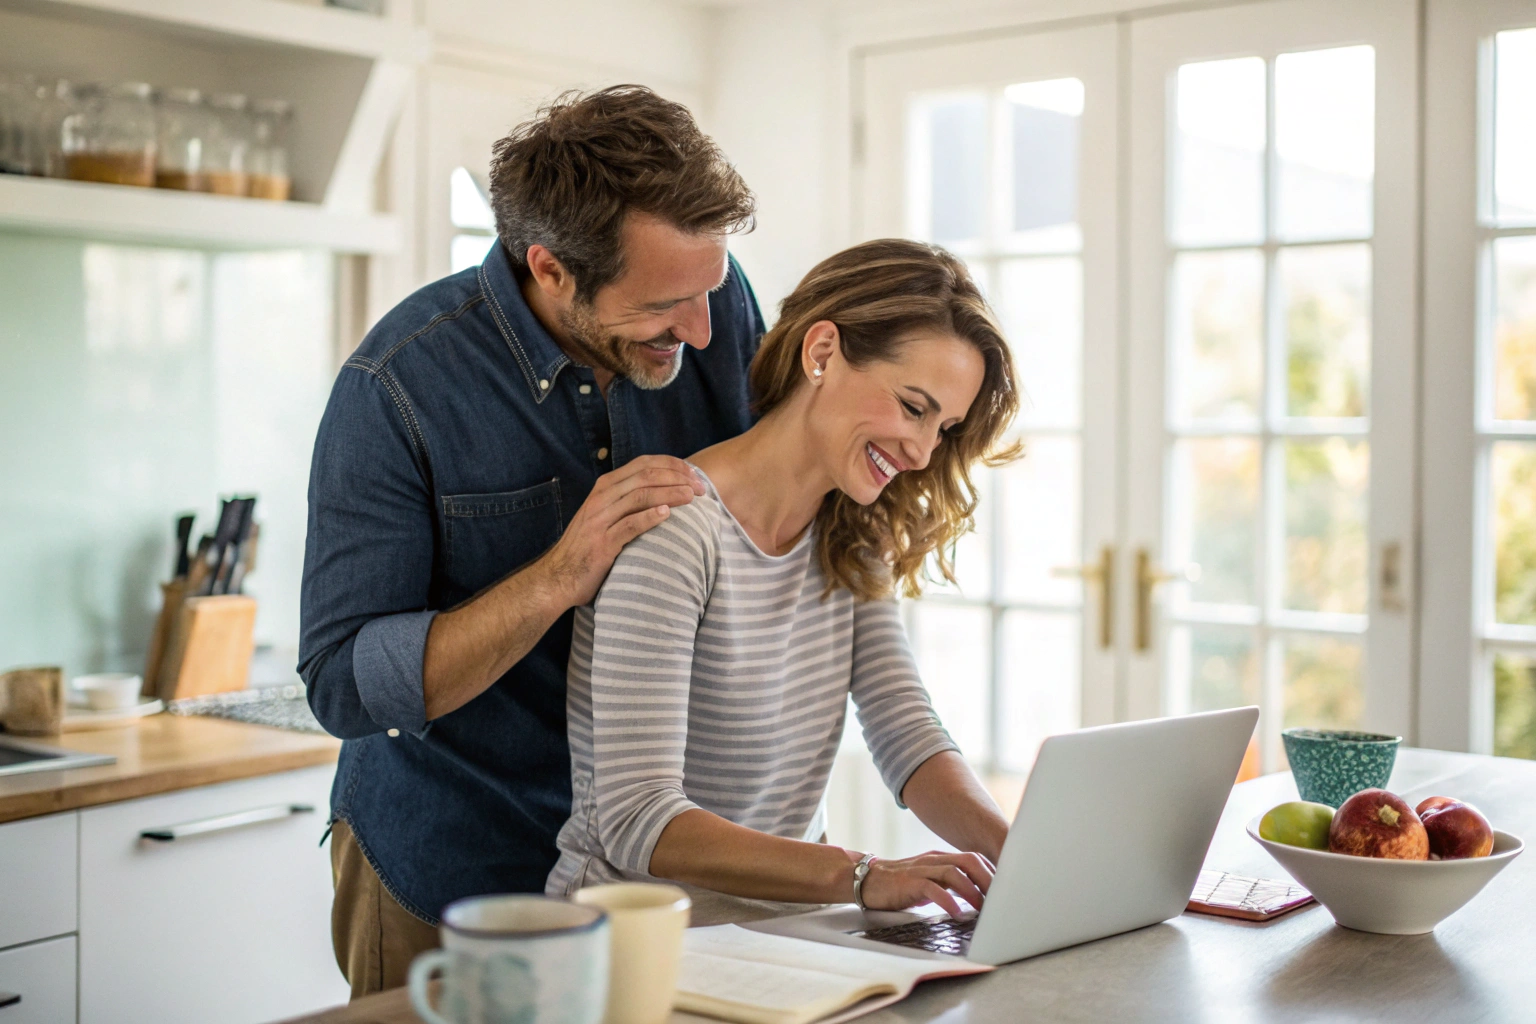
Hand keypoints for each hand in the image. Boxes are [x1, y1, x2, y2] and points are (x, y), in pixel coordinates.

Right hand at [537, 455, 704, 606]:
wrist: (558, 577)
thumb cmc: (589, 547)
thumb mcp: (607, 515)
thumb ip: (629, 501)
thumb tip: (667, 494)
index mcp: (606, 487)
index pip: (644, 463)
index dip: (673, 465)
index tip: (694, 474)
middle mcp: (602, 497)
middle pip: (646, 475)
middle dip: (678, 477)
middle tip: (701, 488)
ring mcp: (601, 519)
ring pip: (640, 495)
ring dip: (671, 493)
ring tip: (692, 497)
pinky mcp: (603, 543)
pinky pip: (630, 524)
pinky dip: (650, 517)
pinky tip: (668, 514)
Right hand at [856, 851, 994, 919]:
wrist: (866, 880)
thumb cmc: (901, 884)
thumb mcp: (929, 880)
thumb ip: (950, 884)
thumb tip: (978, 898)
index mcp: (941, 858)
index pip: (974, 859)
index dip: (992, 873)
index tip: (1006, 890)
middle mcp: (934, 859)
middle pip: (969, 861)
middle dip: (988, 879)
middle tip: (1001, 899)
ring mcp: (921, 869)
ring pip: (954, 872)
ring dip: (972, 891)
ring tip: (983, 909)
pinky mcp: (908, 882)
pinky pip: (932, 888)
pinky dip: (948, 900)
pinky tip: (956, 913)